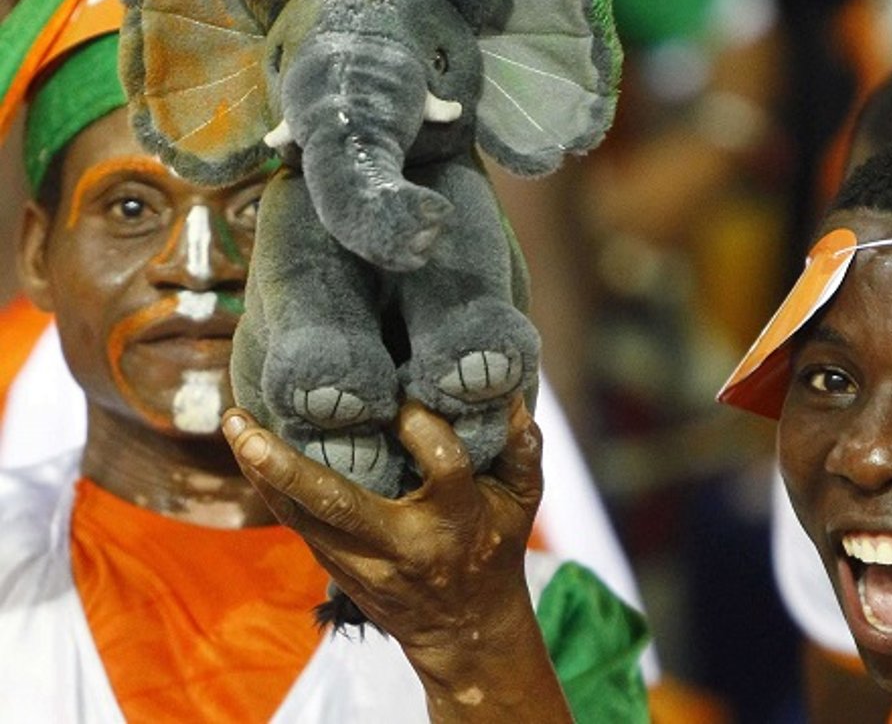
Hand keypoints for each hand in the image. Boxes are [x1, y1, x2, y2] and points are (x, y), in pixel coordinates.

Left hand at [221, 397, 572, 721]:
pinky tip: (250, 455)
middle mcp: (404, 543)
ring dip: (263, 473)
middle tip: (247, 426)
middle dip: (289, 466)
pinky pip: (298, 526)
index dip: (422, 426)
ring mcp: (364, 562)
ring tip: (235, 426)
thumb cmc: (494, 551)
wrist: (464, 630)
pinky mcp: (340, 568)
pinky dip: (272, 490)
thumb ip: (522, 452)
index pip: (441, 464)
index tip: (402, 395)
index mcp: (455, 519)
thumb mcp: (522, 504)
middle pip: (340, 503)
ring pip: (304, 517)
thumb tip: (515, 400)